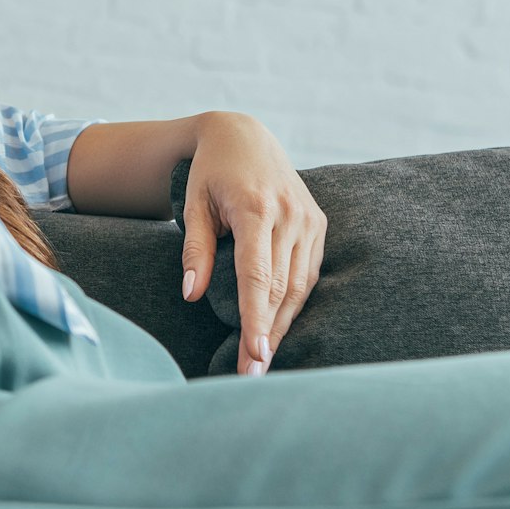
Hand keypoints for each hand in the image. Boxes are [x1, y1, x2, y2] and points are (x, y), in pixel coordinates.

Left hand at [178, 113, 326, 374]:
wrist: (243, 135)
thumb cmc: (210, 173)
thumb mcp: (193, 205)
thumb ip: (195, 249)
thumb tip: (191, 295)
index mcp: (256, 209)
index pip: (257, 276)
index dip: (256, 318)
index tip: (253, 354)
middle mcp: (290, 215)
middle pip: (281, 288)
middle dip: (268, 334)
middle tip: (252, 372)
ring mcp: (309, 220)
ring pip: (300, 286)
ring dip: (283, 324)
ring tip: (263, 358)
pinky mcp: (318, 224)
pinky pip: (309, 273)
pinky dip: (295, 302)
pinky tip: (279, 325)